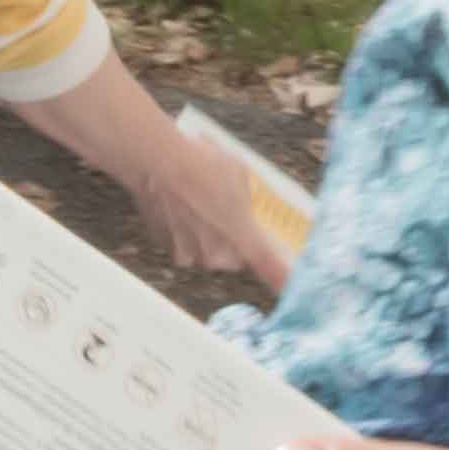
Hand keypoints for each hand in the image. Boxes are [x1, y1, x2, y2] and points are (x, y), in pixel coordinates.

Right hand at [130, 124, 295, 291]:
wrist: (159, 163)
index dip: (281, 279)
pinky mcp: (167, 249)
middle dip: (232, 242)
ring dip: (204, 236)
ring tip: (198, 204)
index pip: (270, 268)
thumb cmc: (201, 166)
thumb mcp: (239, 175)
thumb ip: (246, 200)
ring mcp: (189, 254)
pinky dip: (183, 231)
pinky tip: (181, 206)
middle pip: (233, 258)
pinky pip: (182, 245)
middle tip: (225, 213)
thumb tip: (244, 203)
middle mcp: (216, 254)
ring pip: (204, 252)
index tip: (289, 286)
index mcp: (242, 237)